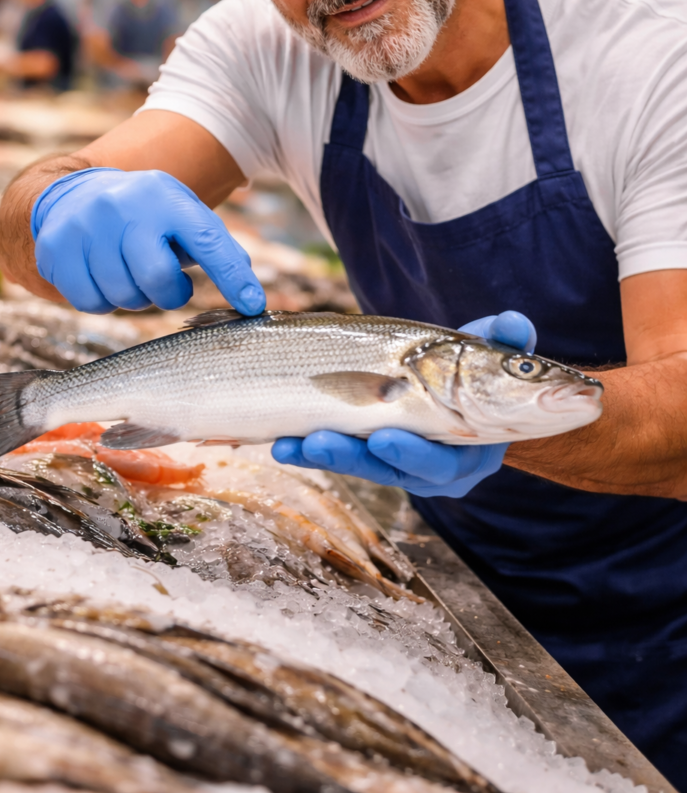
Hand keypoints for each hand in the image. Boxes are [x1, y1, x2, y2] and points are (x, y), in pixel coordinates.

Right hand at [31, 167, 265, 315]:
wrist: (72, 193)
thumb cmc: (142, 215)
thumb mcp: (179, 214)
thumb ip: (214, 246)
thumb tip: (251, 294)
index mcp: (164, 195)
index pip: (207, 240)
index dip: (233, 277)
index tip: (253, 306)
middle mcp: (123, 205)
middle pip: (157, 279)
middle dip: (168, 294)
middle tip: (165, 284)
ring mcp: (85, 225)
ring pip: (122, 297)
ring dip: (133, 298)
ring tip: (129, 272)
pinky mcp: (56, 247)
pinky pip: (89, 303)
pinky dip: (101, 301)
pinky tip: (102, 276)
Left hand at [272, 310, 535, 496]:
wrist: (461, 377)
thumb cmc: (481, 367)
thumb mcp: (493, 352)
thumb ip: (507, 340)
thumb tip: (515, 324)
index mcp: (472, 452)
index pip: (443, 462)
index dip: (413, 454)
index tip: (383, 438)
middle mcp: (435, 470)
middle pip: (392, 471)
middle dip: (354, 457)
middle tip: (321, 441)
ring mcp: (399, 466)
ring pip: (359, 465)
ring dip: (323, 453)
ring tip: (290, 441)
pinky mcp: (369, 455)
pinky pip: (338, 454)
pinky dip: (308, 447)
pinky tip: (280, 440)